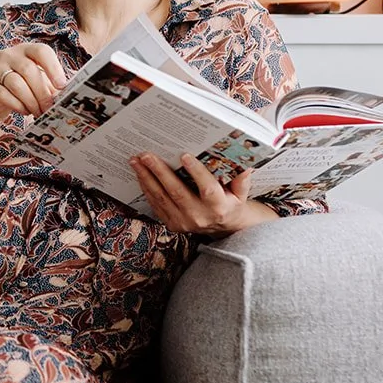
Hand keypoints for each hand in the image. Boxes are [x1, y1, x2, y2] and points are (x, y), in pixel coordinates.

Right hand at [0, 44, 69, 124]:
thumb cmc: (21, 90)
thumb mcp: (37, 83)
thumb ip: (51, 85)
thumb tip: (68, 94)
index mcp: (26, 50)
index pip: (41, 51)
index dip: (53, 67)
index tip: (62, 86)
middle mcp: (9, 54)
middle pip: (29, 70)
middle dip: (42, 92)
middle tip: (49, 108)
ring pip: (16, 83)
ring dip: (31, 101)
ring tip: (37, 112)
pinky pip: (3, 94)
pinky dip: (17, 105)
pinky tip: (24, 111)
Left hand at [129, 153, 277, 236]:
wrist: (223, 228)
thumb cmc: (231, 203)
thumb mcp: (241, 193)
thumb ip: (242, 179)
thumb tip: (246, 163)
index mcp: (218, 207)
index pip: (207, 189)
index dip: (196, 172)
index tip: (184, 155)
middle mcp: (199, 216)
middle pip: (176, 192)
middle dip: (159, 171)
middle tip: (146, 155)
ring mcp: (183, 222)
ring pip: (161, 198)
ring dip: (146, 177)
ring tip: (135, 161)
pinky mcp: (172, 225)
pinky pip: (156, 204)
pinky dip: (146, 188)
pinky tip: (139, 173)